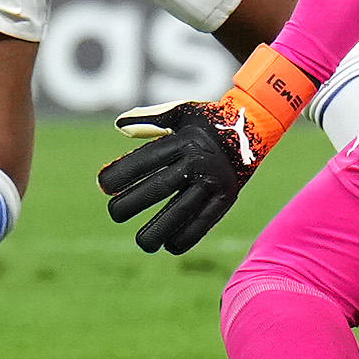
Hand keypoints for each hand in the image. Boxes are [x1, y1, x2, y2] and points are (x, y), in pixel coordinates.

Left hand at [99, 44, 313, 254]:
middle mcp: (198, 161)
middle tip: (114, 213)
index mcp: (183, 140)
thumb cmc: (207, 120)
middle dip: (132, 203)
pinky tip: (169, 246)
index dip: (121, 175)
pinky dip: (187, 236)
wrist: (255, 125)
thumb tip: (120, 126)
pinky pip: (205, 222)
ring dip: (159, 229)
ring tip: (143, 242)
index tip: (103, 186)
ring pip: (181, 211)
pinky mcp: (227, 198)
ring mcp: (214, 182)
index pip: (145, 161)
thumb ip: (149, 119)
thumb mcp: (181, 112)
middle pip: (159, 188)